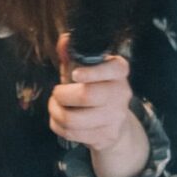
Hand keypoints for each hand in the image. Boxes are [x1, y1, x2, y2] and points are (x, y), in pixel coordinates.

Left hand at [49, 34, 149, 176]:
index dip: (91, 72)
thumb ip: (73, 55)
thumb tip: (64, 40)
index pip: (112, 69)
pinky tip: (59, 119)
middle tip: (57, 93)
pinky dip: (57, 125)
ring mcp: (116, 117)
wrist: (113, 123)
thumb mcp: (84, 69)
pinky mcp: (105, 136)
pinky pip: (71, 133)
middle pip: (86, 95)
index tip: (75, 74)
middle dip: (62, 95)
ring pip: (74, 118)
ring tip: (55, 106)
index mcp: (119, 71)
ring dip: (55, 112)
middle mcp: (122, 93)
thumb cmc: (94, 89)